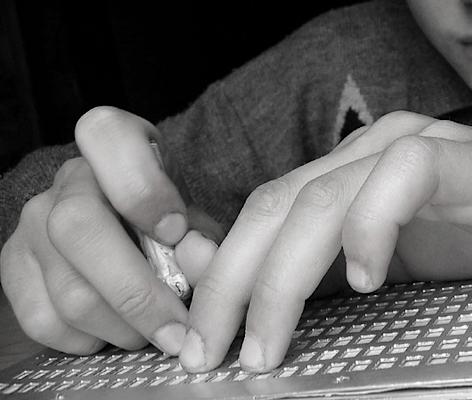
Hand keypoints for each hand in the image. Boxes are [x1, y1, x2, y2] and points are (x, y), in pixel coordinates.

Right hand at [0, 107, 222, 354]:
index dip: (142, 188)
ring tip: (155, 332)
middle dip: (138, 295)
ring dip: (124, 329)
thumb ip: (204, 241)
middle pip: (79, 228)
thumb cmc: (169, 222)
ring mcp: (31, 224)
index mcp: (116, 146)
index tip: (176, 231)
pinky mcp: (14, 269)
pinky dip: (91, 340)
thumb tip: (198, 259)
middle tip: (179, 330)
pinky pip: (46, 322)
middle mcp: (66, 181)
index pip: (108, 137)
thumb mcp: (196, 221)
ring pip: (70, 292)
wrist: (127, 230)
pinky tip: (117, 329)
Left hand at [180, 111, 471, 372]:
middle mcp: (371, 152)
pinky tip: (369, 280)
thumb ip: (333, 272)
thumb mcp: (396, 263)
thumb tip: (261, 310)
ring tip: (269, 342)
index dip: (223, 274)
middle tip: (212, 352)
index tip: (204, 338)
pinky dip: (373, 229)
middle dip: (232, 285)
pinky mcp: (468, 161)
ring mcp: (418, 149)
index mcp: (348, 173)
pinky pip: (404, 180)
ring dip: (283, 277)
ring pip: (322, 199)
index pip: (264, 215)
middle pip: (275, 207)